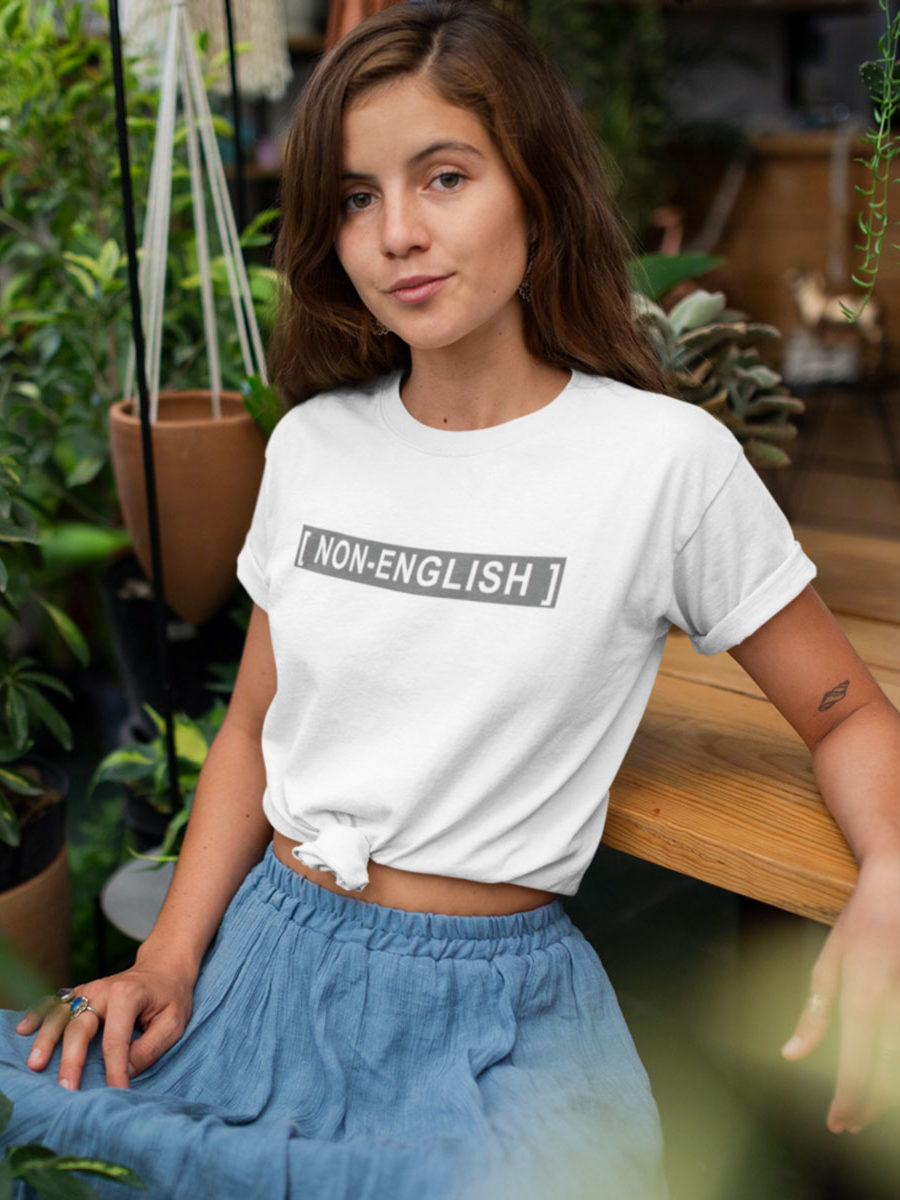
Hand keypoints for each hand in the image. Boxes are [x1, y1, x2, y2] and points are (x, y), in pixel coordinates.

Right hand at [15, 953, 194, 1090]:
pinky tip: (24, 1031)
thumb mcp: (173, 1022)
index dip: (115, 1069)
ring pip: (62, 1015)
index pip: (116, 1039)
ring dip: (47, 1040)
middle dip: (72, 1059)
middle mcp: (103, 990)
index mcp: (128, 995)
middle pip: (81, 1027)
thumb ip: (150, 1047)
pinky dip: (39, 1016)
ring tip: (36, 1064)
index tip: (117, 1092)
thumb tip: (125, 1071)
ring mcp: (89, 990)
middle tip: (66, 1089)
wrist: (164, 967)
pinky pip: (56, 1004)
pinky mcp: (80, 994)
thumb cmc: (171, 997)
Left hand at [781, 858, 899, 1132]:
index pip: (857, 1061)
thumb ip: (815, 1012)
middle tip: (851, 1123)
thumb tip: (793, 1054)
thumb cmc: (860, 924)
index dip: (848, 1098)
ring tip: (870, 1108)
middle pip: (887, 1072)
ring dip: (888, 1093)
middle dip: (869, 1105)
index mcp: (863, 994)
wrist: (898, 888)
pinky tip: (886, 1076)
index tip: (838, 1123)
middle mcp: (894, 1002)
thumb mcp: (828, 961)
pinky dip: (898, 1062)